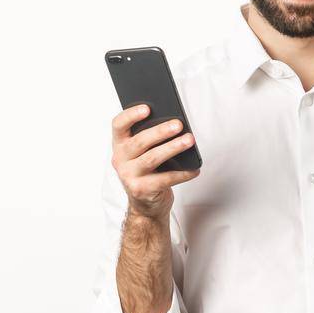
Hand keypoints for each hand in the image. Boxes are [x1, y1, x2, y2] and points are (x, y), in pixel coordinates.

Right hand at [110, 104, 200, 219]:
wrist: (145, 204)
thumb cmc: (149, 171)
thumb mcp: (144, 154)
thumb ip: (152, 139)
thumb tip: (175, 124)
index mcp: (119, 145)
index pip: (118, 125)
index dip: (130, 115)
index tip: (147, 108)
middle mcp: (120, 159)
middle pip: (139, 141)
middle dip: (160, 131)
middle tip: (179, 124)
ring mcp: (129, 176)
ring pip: (152, 159)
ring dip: (172, 148)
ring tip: (189, 140)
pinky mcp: (141, 190)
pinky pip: (165, 179)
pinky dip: (182, 173)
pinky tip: (195, 168)